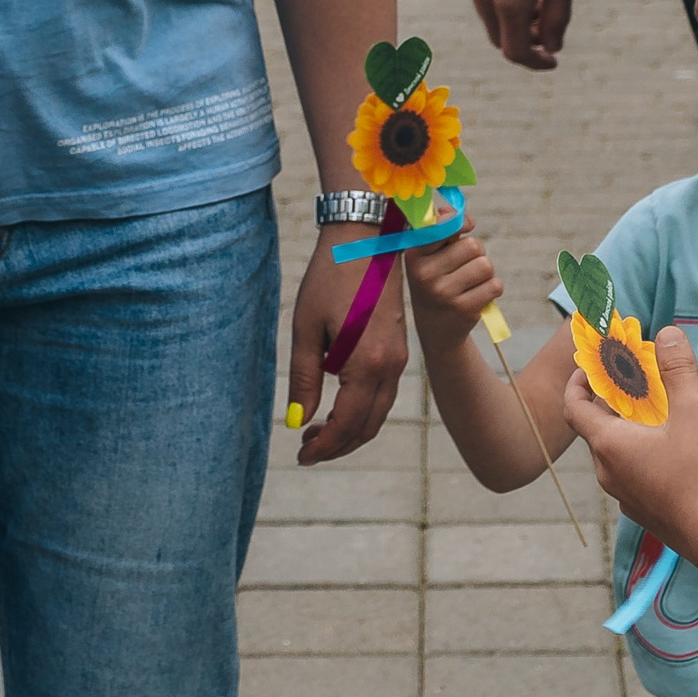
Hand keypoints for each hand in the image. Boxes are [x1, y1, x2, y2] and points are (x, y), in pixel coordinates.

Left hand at [289, 225, 408, 465]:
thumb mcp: (307, 329)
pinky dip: (363, 410)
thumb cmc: (331, 278)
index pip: (346, 424)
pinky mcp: (399, 348)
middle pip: (368, 426)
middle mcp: (391, 366)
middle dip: (338, 445)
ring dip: (351, 430)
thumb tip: (297, 421)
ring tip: (317, 431)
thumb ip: (304, 378)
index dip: (323, 447)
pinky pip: (384, 393)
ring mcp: (399, 358)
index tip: (300, 456)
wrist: (368, 240)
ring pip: (380, 413)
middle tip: (306, 448)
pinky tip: (338, 404)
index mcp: (366, 363)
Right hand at [406, 227, 503, 355]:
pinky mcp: (464, 310)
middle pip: (473, 246)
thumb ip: (442, 230)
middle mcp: (425, 274)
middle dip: (476, 253)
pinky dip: (492, 288)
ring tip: (470, 281)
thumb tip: (460, 216)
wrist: (436, 330)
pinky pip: (495, 285)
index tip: (466, 225)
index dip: (460, 222)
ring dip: (485, 272)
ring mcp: (444, 294)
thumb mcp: (428, 257)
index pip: (444, 227)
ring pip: (486, 265)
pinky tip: (477, 295)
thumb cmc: (436, 281)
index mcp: (414, 255)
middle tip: (465, 265)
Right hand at [460, 0, 578, 69]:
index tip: (553, 60)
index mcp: (509, 2)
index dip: (536, 62)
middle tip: (549, 29)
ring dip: (513, 21)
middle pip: (500, 39)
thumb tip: (551, 47)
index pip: (516, 52)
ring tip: (538, 0)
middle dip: (525, 42)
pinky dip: (501, 0)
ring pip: (490, 18)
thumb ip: (558, 16)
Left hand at [560, 325, 697, 562]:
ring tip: (659, 413)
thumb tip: (667, 333)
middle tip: (637, 382)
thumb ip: (677, 369)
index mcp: (608, 444)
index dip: (577, 382)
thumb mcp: (692, 411)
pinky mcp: (641, 510)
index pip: (573, 407)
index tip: (591, 367)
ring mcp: (622, 495)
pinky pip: (631, 473)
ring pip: (615, 451)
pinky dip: (640, 453)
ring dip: (628, 428)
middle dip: (612, 401)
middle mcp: (606, 471)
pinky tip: (673, 449)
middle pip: (596, 427)